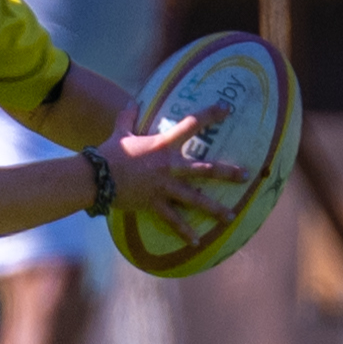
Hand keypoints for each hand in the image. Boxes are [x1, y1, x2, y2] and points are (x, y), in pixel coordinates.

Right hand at [101, 103, 244, 236]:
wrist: (96, 176)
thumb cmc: (109, 152)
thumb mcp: (120, 132)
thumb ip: (128, 116)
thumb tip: (132, 102)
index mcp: (163, 145)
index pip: (191, 124)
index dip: (211, 114)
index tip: (227, 109)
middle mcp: (169, 166)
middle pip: (205, 169)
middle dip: (227, 173)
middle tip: (246, 175)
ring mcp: (164, 187)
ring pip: (195, 199)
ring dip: (215, 208)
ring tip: (230, 216)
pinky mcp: (155, 204)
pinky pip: (174, 220)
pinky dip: (184, 232)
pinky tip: (197, 241)